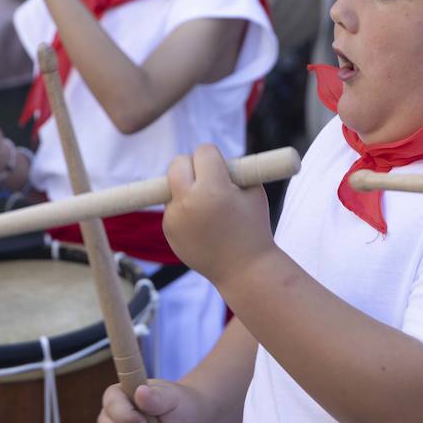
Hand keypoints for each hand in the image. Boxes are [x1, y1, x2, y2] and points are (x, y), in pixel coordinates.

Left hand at [163, 145, 275, 284]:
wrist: (244, 270)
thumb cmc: (254, 227)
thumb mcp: (253, 191)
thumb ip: (233, 170)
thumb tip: (217, 155)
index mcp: (213, 189)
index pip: (203, 152)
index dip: (214, 157)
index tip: (222, 165)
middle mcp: (188, 201)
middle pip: (177, 163)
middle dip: (191, 164)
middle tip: (205, 174)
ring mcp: (175, 218)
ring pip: (173, 186)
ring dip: (187, 188)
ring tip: (209, 207)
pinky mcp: (169, 230)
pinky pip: (172, 208)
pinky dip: (184, 209)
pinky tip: (203, 224)